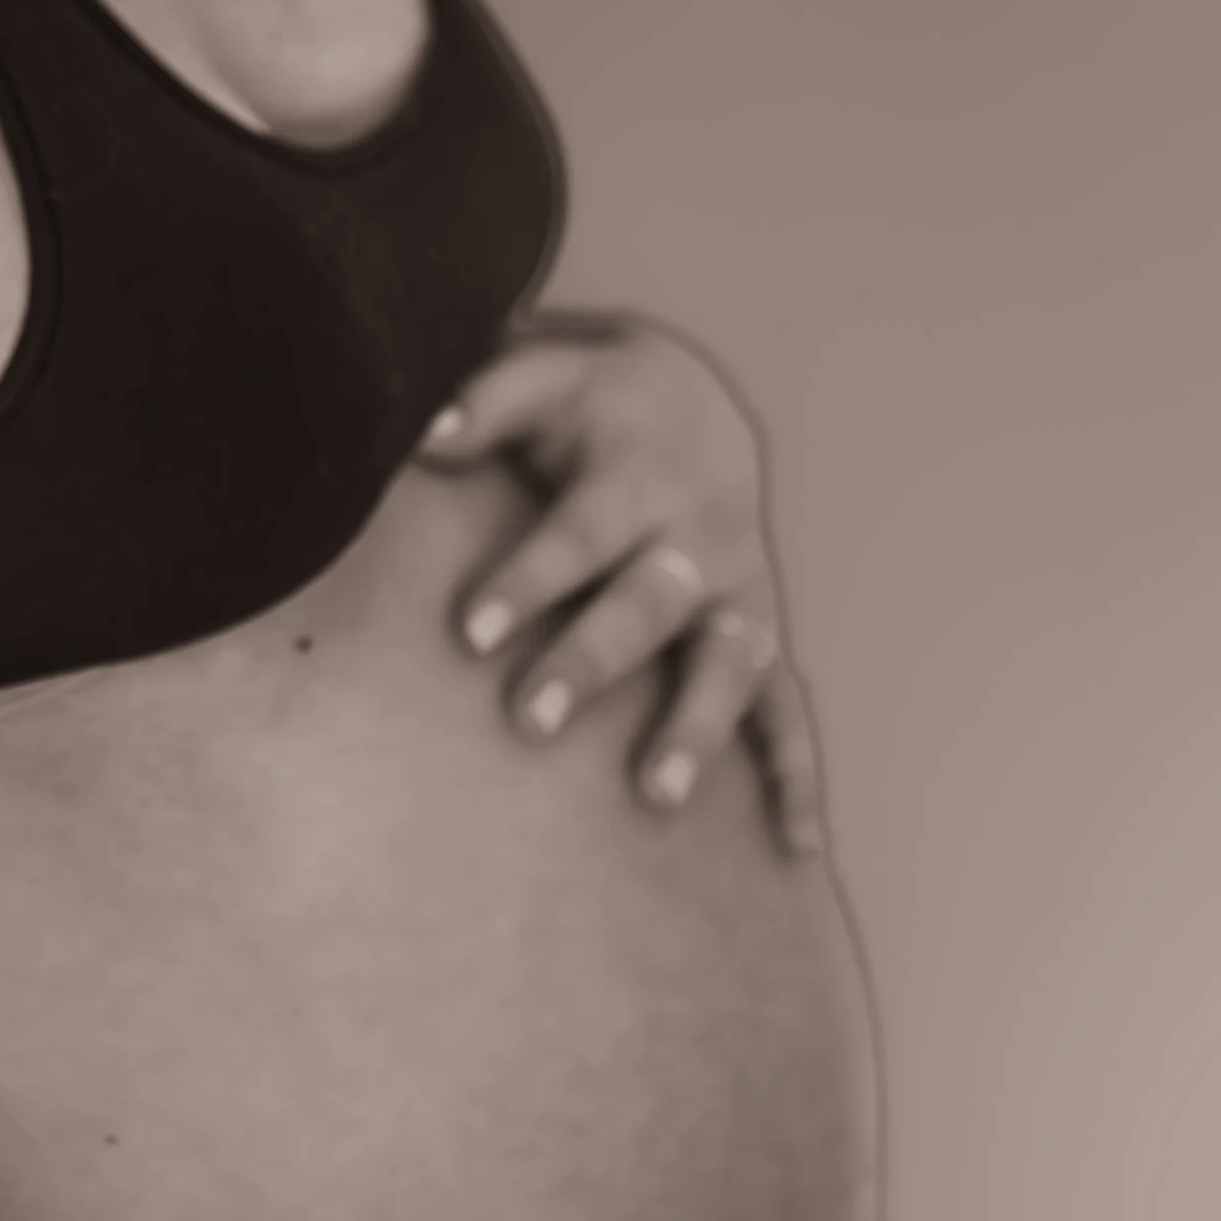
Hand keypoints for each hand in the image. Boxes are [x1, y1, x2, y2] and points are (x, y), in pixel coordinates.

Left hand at [417, 312, 822, 851]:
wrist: (689, 403)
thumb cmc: (591, 402)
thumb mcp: (543, 375)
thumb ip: (485, 401)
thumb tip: (425, 433)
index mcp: (641, 473)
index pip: (582, 532)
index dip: (530, 579)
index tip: (470, 631)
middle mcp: (701, 536)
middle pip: (647, 606)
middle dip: (590, 664)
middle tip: (527, 720)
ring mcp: (738, 592)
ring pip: (726, 664)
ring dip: (694, 729)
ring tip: (654, 796)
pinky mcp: (758, 635)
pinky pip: (788, 707)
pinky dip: (795, 773)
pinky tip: (795, 845)